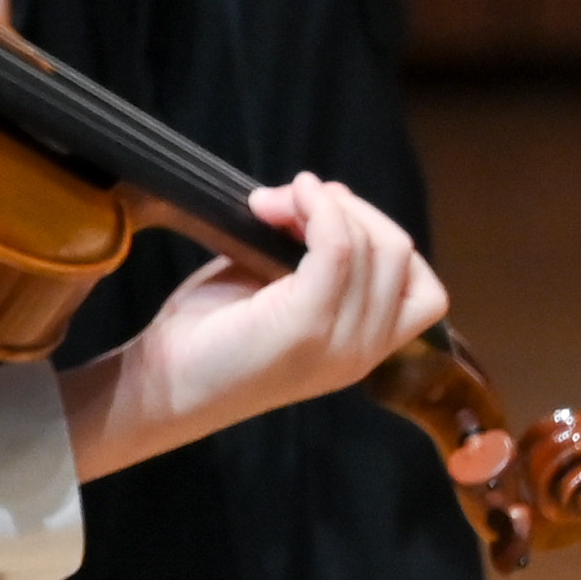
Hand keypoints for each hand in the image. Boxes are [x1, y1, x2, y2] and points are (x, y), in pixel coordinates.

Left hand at [57, 176, 453, 485]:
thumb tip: (326, 195)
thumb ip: (314, 253)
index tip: (319, 215)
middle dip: (350, 209)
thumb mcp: (279, 288)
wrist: (160, 385)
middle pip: (399, 252)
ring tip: (275, 204)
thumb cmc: (213, 336)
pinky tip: (283, 202)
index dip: (379, 234)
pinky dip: (319, 212)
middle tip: (286, 202)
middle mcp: (365, 352)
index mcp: (365, 347)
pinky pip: (340, 248)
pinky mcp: (306, 326)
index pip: (420, 284)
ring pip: (375, 246)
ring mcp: (341, 344)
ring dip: (327, 207)